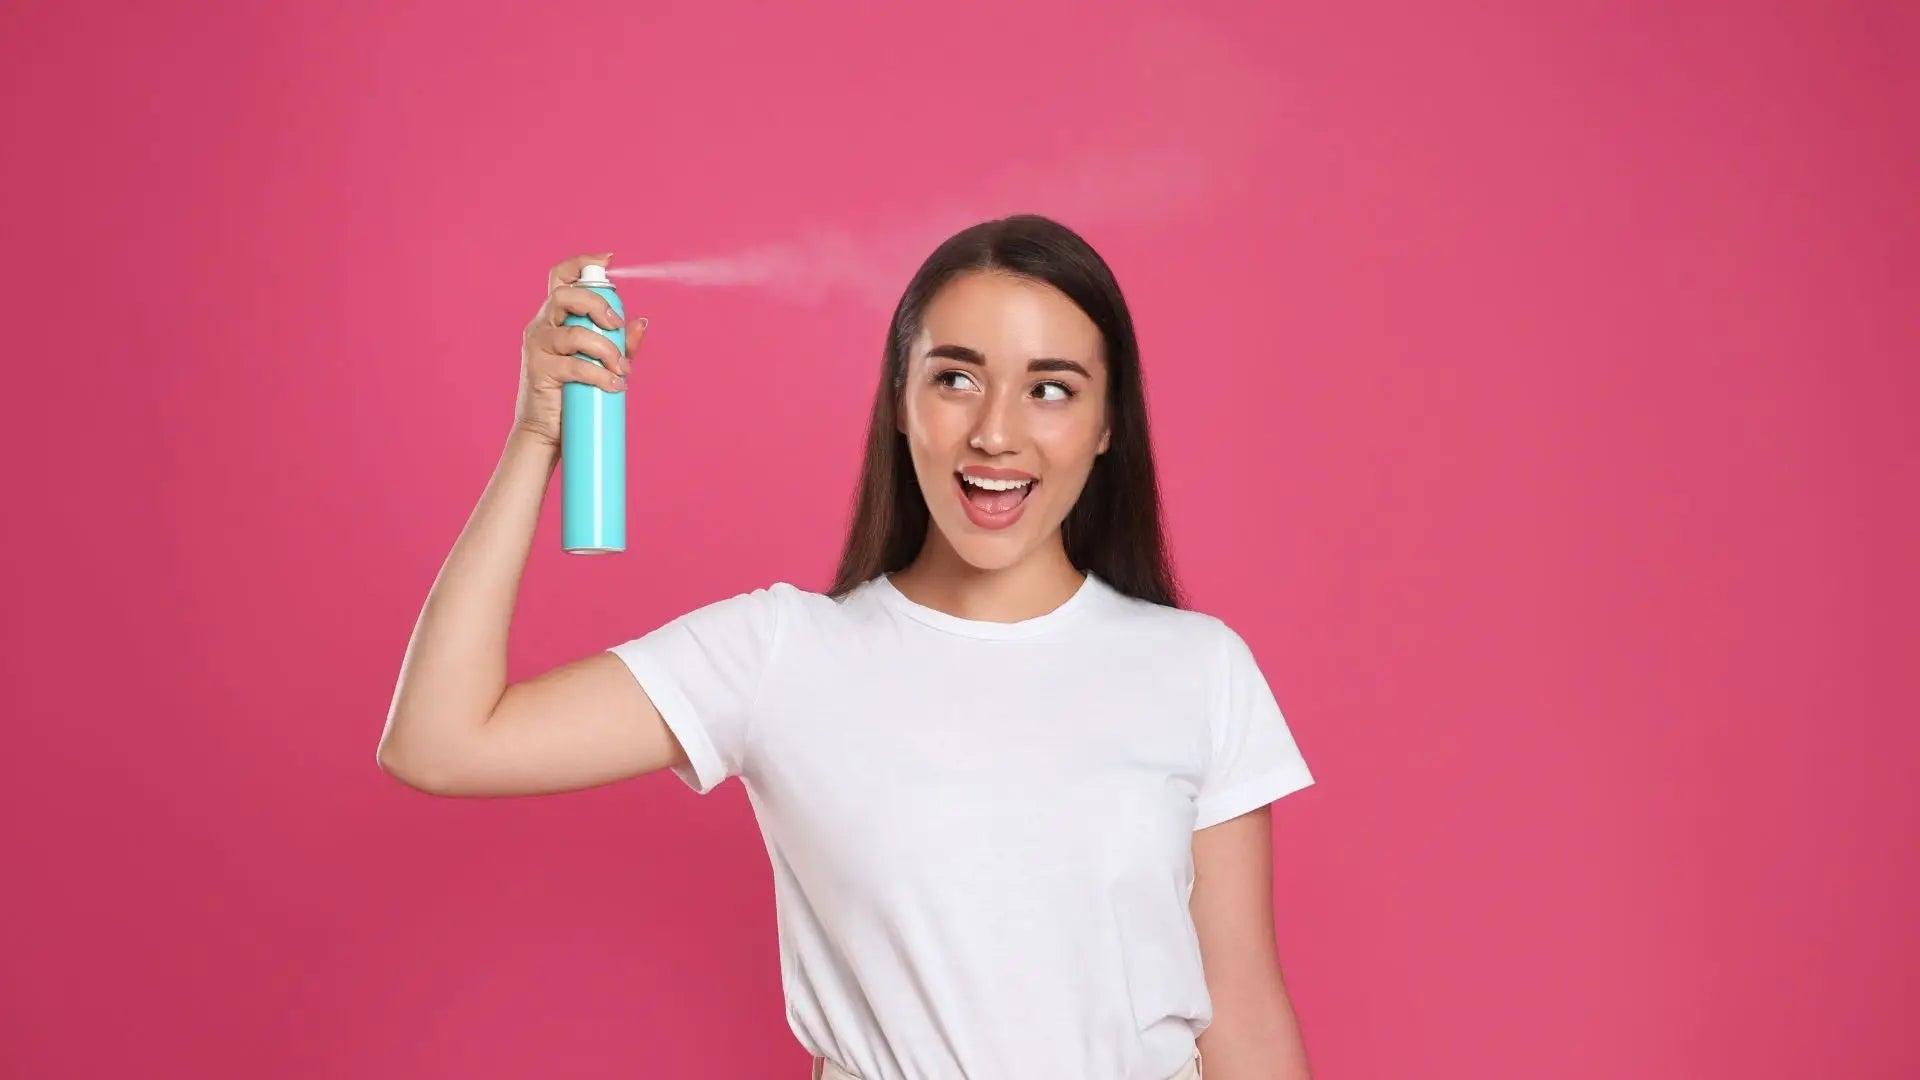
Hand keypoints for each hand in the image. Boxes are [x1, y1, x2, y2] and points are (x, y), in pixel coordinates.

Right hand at [513, 252, 641, 445]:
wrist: (546, 431)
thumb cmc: (573, 393)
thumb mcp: (602, 362)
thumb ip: (621, 342)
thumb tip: (641, 322)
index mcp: (556, 316)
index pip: (561, 277)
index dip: (582, 263)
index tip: (608, 260)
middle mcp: (542, 324)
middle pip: (566, 295)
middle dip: (599, 306)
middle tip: (617, 326)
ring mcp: (537, 346)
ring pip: (575, 334)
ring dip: (607, 350)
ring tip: (621, 370)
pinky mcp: (538, 369)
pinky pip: (575, 366)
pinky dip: (601, 375)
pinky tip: (615, 385)